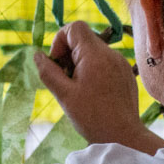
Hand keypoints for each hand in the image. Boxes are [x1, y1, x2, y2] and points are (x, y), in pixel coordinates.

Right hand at [34, 21, 148, 147]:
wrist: (123, 136)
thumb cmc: (93, 117)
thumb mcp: (64, 95)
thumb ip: (48, 71)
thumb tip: (37, 55)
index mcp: (95, 55)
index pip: (74, 27)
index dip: (60, 41)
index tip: (58, 64)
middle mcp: (111, 54)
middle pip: (83, 38)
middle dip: (69, 54)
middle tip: (65, 79)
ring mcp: (121, 63)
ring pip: (93, 51)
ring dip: (80, 64)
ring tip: (79, 89)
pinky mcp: (125, 73)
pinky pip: (104, 62)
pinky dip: (93, 71)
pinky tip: (92, 93)